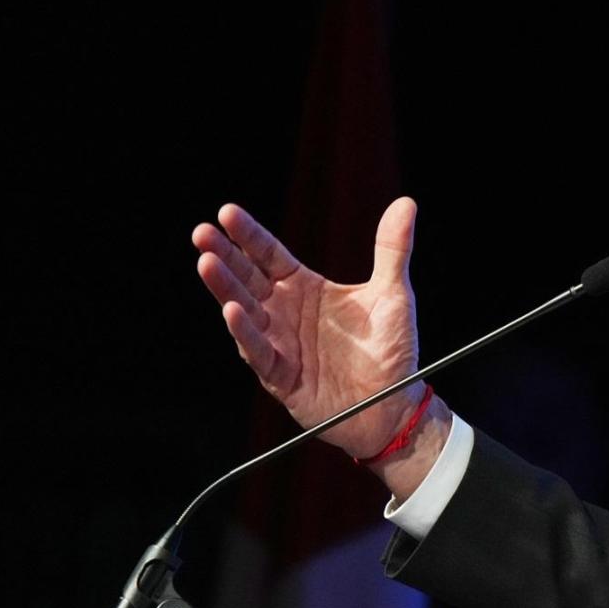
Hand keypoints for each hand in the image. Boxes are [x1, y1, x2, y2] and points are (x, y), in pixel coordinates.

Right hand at [191, 197, 427, 460]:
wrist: (395, 404)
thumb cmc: (390, 349)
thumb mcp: (393, 293)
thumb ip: (392, 249)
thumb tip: (406, 203)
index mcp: (306, 289)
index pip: (269, 256)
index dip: (249, 235)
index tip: (227, 212)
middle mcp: (286, 313)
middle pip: (248, 279)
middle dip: (224, 256)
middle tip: (202, 233)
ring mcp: (280, 344)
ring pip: (244, 312)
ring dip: (225, 289)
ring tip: (207, 263)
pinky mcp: (282, 376)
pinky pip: (259, 352)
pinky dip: (246, 333)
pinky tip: (233, 311)